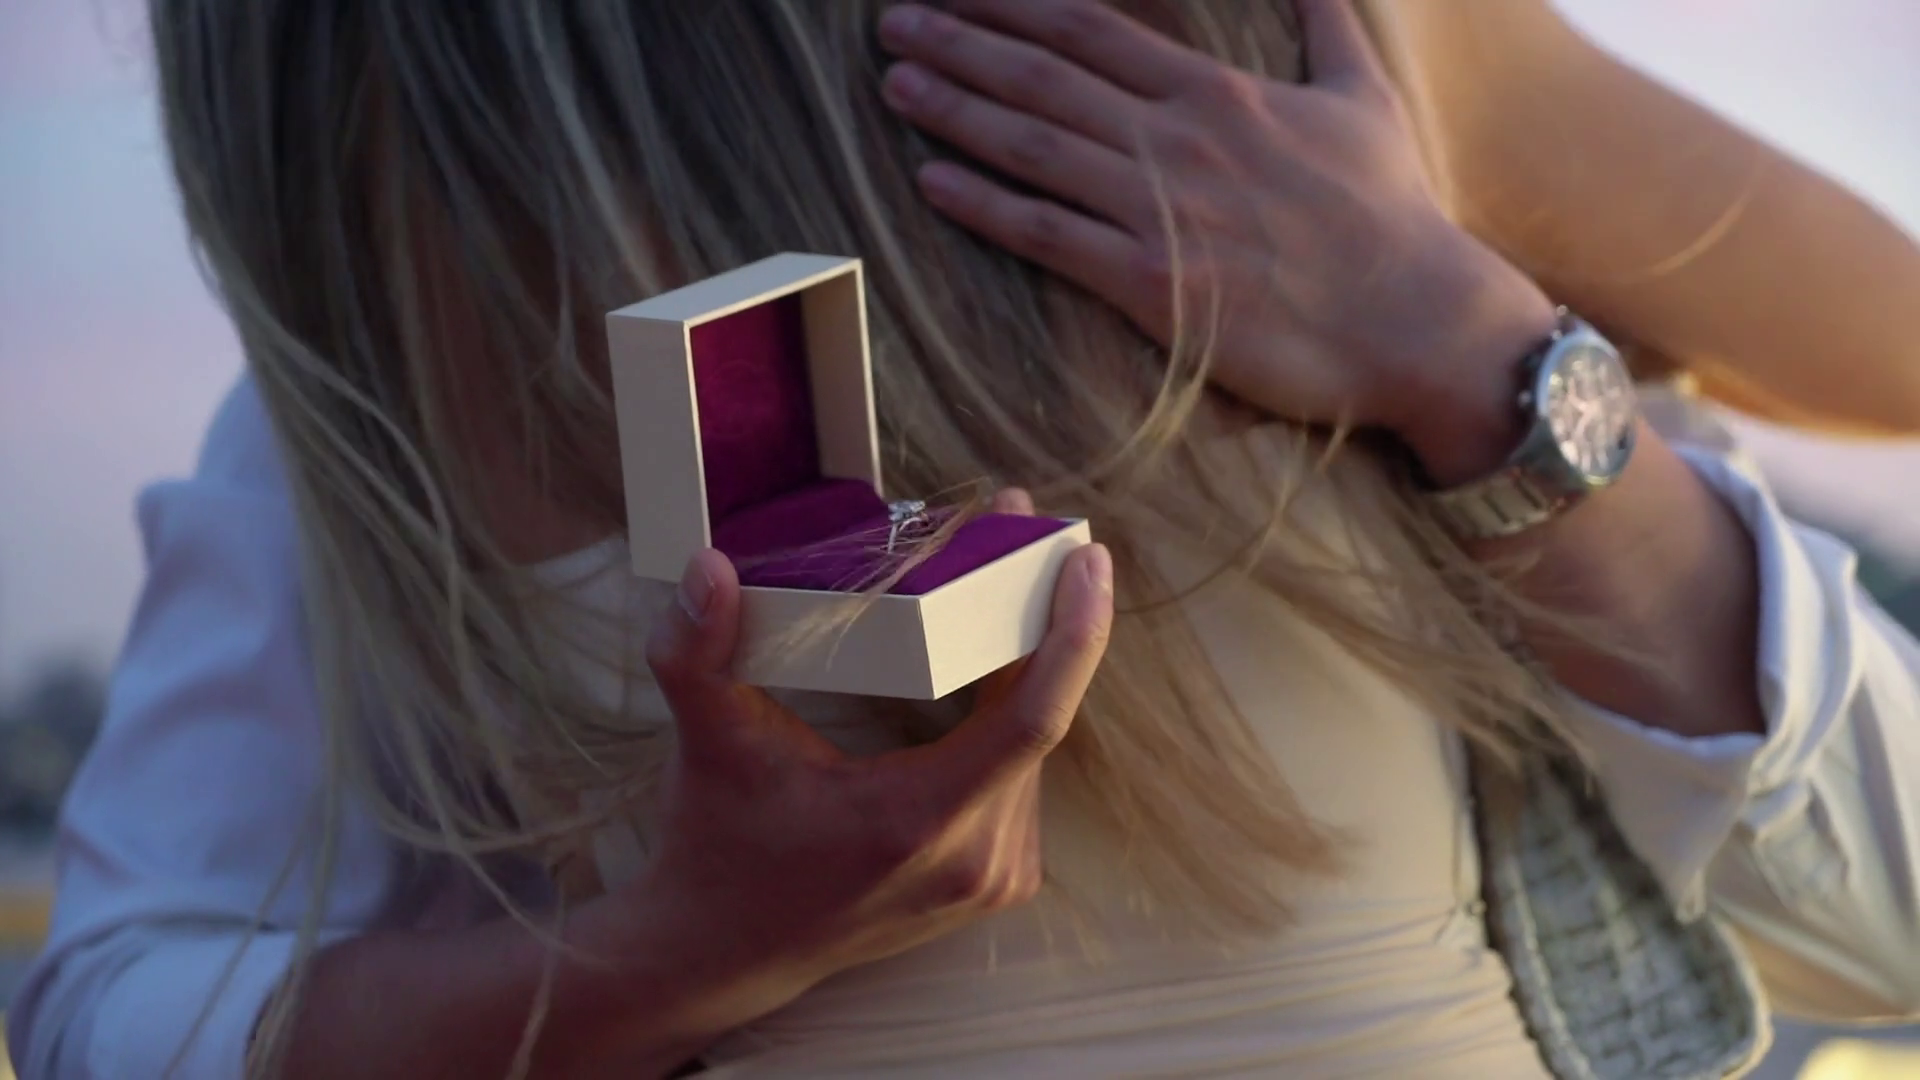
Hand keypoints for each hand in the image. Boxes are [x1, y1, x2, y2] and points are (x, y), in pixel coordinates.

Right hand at [605, 489, 1112, 1019]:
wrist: (721, 951)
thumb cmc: (717, 845)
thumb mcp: (705, 744)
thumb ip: (695, 651)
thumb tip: (707, 566)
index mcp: (920, 822)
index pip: (1035, 719)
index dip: (1073, 634)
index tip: (1086, 559)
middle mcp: (975, 857)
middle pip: (1041, 716)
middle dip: (1038, 617)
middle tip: (1016, 528)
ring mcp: (993, 877)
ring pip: (1034, 745)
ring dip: (1028, 662)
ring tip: (1001, 577)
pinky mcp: (994, 882)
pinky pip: (1022, 776)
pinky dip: (1014, 712)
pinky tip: (994, 654)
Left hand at [877, 0, 1558, 481]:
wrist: (1417, 320)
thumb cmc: (1392, 212)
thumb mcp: (1362, 94)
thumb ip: (1322, 18)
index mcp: (1218, 93)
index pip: (1089, 29)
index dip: (1011, 4)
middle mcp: (1177, 140)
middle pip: (1044, 76)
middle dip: (960, 43)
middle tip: (891, 23)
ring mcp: (1160, 210)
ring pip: (1035, 146)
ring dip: (955, 111)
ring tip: (895, 84)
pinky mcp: (1151, 284)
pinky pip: (1048, 235)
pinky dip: (985, 205)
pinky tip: (931, 181)